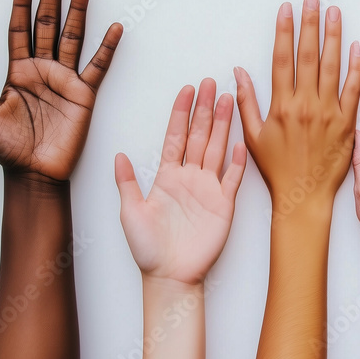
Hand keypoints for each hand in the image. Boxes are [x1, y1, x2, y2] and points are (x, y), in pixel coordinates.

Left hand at [0, 0, 122, 182]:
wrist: (34, 173)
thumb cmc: (8, 149)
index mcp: (17, 72)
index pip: (20, 31)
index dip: (22, 7)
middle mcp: (42, 70)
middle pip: (48, 24)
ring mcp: (64, 80)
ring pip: (72, 37)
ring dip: (79, 11)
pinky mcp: (84, 94)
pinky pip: (98, 66)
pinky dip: (107, 47)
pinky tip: (113, 28)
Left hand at [115, 79, 247, 285]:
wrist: (169, 275)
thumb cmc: (148, 248)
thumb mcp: (130, 212)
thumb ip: (127, 182)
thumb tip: (118, 155)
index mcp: (167, 177)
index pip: (175, 136)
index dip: (181, 112)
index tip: (187, 89)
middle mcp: (189, 178)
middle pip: (199, 136)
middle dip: (205, 109)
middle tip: (212, 83)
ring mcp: (208, 189)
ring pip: (217, 149)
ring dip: (223, 125)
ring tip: (229, 100)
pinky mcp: (224, 205)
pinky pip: (233, 178)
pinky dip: (238, 161)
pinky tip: (242, 142)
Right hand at [235, 0, 359, 219]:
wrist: (303, 197)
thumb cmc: (277, 170)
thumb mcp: (253, 136)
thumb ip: (246, 101)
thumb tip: (239, 71)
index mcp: (281, 106)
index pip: (282, 59)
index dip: (284, 31)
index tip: (286, 9)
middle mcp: (305, 105)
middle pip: (308, 56)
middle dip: (310, 24)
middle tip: (313, 0)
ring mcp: (328, 113)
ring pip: (332, 67)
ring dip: (334, 37)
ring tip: (334, 13)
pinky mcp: (347, 124)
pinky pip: (353, 91)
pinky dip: (356, 68)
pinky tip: (357, 48)